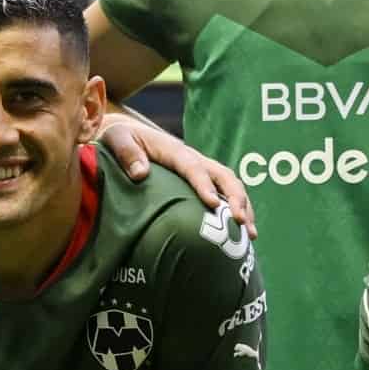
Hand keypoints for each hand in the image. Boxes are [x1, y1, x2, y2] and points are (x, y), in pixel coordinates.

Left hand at [94, 113, 254, 222]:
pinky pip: (225, 194)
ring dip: (244, 208)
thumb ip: (127, 153)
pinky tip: (242, 235)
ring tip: (251, 235)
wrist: (126, 134)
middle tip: (240, 223)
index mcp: (174, 151)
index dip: (205, 185)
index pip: (193, 167)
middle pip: (223, 175)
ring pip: (230, 186)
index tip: (214, 205)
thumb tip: (140, 173)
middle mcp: (193, 159)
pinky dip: (237, 212)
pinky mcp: (201, 181)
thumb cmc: (120, 138)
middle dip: (236, 198)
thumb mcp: (117, 139)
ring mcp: (200, 170)